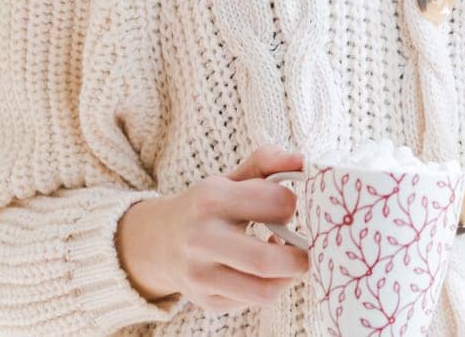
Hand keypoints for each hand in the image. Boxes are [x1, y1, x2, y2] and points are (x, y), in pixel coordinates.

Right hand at [116, 144, 308, 313]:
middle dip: (300, 256)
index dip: (292, 204)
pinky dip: (269, 286)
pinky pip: (253, 302)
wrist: (159, 241)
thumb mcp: (232, 178)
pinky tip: (263, 269)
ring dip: (288, 276)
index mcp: (211, 200)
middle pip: (267, 260)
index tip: (289, 206)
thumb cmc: (208, 205)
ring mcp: (200, 276)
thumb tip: (302, 161)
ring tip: (287, 258)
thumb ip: (267, 161)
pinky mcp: (206, 300)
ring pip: (264, 291)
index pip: (275, 203)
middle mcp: (201, 241)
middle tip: (305, 244)